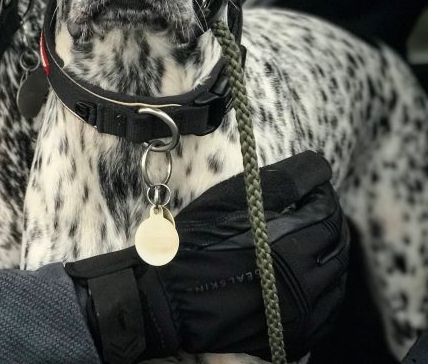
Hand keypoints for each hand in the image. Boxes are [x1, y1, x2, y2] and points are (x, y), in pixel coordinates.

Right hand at [65, 151, 349, 362]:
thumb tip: (319, 166)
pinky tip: (301, 275)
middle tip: (305, 207)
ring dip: (326, 253)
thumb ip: (281, 182)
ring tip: (302, 239)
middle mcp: (306, 285)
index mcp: (293, 246)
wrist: (166, 303)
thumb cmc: (192, 245)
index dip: (320, 193)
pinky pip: (327, 309)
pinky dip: (322, 287)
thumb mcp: (229, 201)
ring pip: (336, 277)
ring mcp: (304, 315)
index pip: (328, 211)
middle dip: (326, 220)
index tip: (307, 185)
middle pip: (337, 244)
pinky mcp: (296, 336)